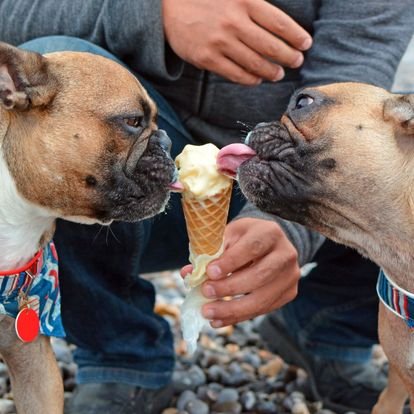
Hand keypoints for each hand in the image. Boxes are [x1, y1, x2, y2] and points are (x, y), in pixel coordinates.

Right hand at [162, 0, 311, 84]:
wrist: (168, 7)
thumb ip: (254, 3)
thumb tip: (277, 21)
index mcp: (244, 1)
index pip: (279, 23)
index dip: (296, 36)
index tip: (305, 44)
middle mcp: (234, 22)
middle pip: (270, 46)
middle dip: (289, 56)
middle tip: (297, 61)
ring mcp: (220, 43)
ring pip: (255, 63)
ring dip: (271, 71)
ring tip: (279, 73)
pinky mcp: (207, 59)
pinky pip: (235, 74)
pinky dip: (250, 79)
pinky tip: (257, 79)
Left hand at [180, 217, 300, 326]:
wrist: (270, 244)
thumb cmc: (244, 238)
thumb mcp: (229, 235)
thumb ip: (211, 252)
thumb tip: (188, 273)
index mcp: (270, 233)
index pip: (252, 247)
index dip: (231, 261)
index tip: (209, 272)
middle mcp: (286, 254)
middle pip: (260, 275)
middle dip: (230, 288)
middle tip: (205, 293)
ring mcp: (290, 276)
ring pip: (262, 298)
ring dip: (232, 309)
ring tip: (208, 313)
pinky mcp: (288, 293)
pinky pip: (262, 310)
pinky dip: (238, 317)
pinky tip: (219, 320)